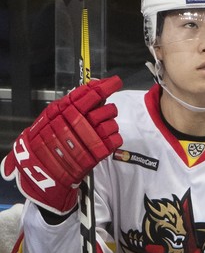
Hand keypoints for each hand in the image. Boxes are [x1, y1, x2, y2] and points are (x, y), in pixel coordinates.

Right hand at [1, 76, 122, 214]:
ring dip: (110, 126)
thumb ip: (73, 102)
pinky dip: (113, 139)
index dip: (106, 86)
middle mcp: (77, 121)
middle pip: (107, 109)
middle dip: (108, 110)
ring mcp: (88, 138)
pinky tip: (104, 141)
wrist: (41, 171)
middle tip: (102, 115)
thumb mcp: (52, 116)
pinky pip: (116, 139)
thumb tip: (95, 85)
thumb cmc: (45, 140)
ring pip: (113, 123)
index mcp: (64, 110)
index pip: (90, 93)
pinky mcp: (97, 153)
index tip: (116, 81)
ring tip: (100, 131)